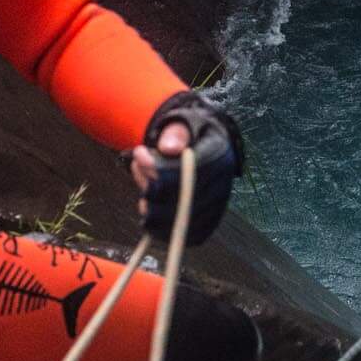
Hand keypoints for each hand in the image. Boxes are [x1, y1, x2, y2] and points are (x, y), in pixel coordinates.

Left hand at [131, 91, 241, 244]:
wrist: (206, 146)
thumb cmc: (191, 134)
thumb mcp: (184, 124)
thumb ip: (174, 134)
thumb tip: (168, 148)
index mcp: (218, 157)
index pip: (186, 172)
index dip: (157, 168)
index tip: (139, 153)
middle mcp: (222, 185)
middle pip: (181, 200)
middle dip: (150, 189)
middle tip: (137, 169)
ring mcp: (216, 207)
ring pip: (180, 222)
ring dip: (151, 210)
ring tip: (143, 191)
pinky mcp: (208, 224)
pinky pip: (184, 236)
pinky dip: (161, 229)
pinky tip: (150, 213)